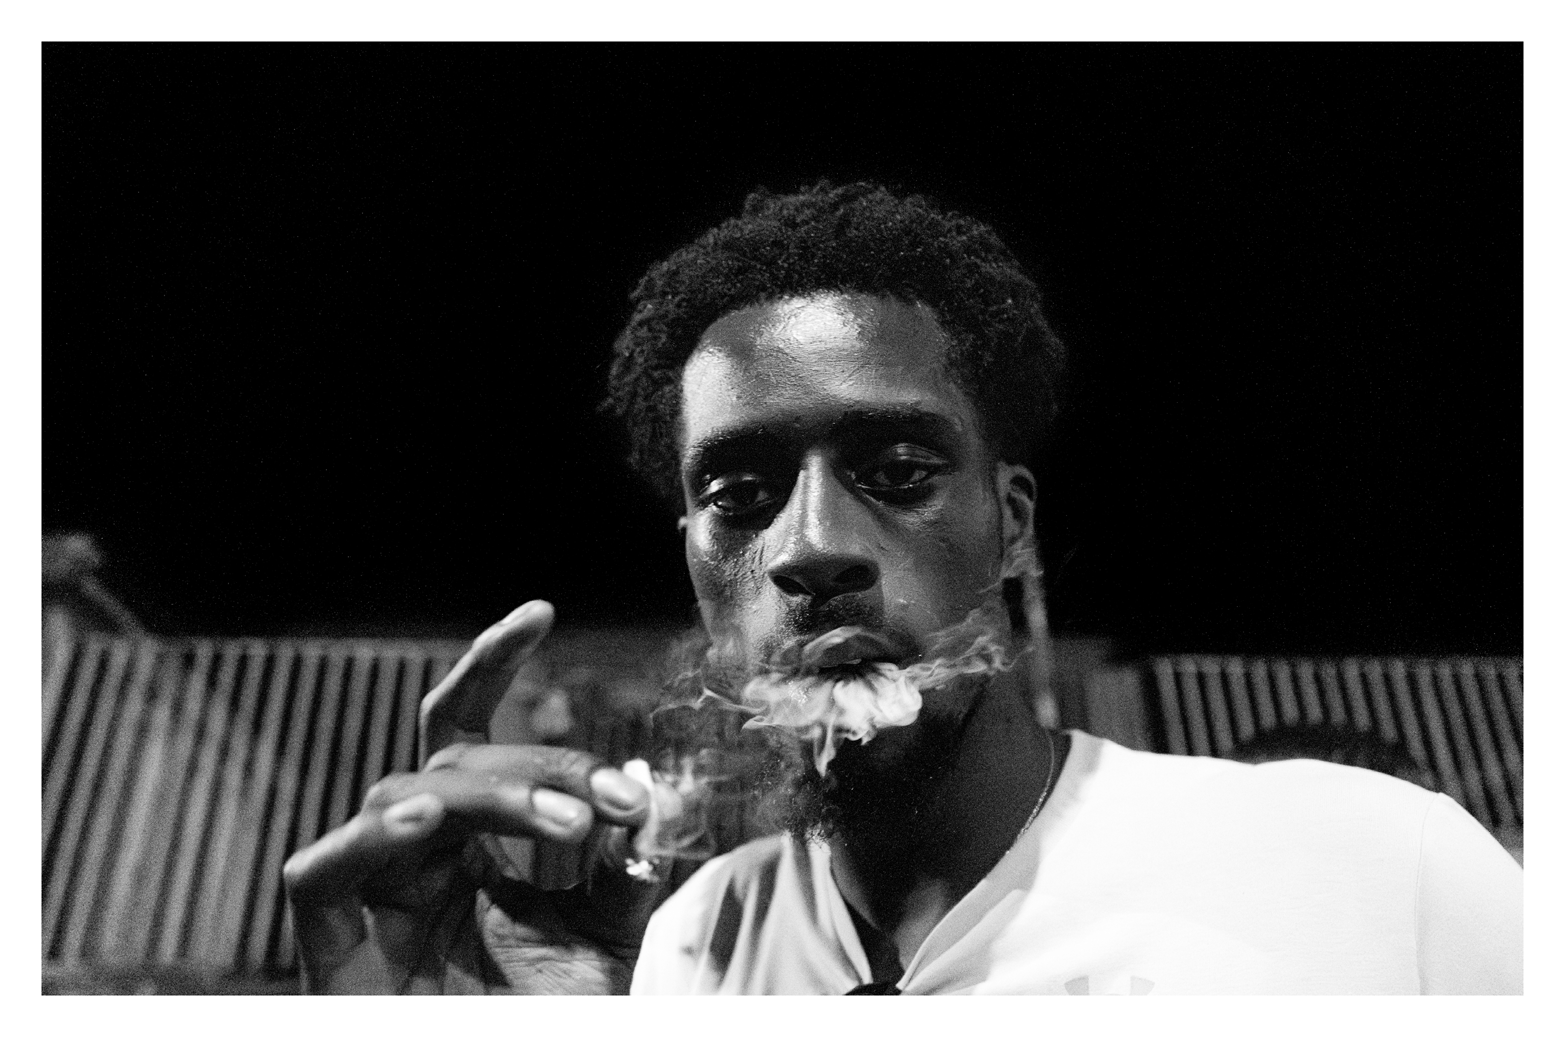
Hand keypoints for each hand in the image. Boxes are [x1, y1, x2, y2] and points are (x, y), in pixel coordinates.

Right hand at [282, 600, 661, 993]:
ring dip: (494, 797)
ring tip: (568, 826)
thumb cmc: (545, 1021)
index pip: (469, 727)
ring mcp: (369, 891)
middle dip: (541, 764)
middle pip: (456, 756)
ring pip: (406, 794)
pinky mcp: (327, 942)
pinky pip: (317, 872)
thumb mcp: (603, 941)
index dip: (493, 664)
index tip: (541, 611)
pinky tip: (426, 820)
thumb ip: (619, 870)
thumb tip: (646, 798)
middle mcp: (415, 850)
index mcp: (470, 838)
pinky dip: (369, 838)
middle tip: (611, 802)